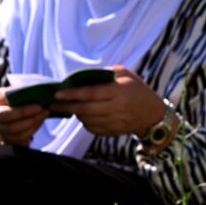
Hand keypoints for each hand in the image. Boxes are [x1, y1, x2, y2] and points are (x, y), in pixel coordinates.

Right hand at [0, 87, 49, 145]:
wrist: (13, 118)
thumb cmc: (20, 102)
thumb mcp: (22, 93)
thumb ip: (28, 91)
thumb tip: (41, 89)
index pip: (2, 96)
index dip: (17, 97)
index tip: (30, 94)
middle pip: (5, 115)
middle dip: (24, 112)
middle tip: (41, 108)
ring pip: (13, 128)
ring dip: (31, 121)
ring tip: (44, 114)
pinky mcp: (6, 139)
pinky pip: (19, 137)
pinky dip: (32, 130)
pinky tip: (40, 122)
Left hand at [50, 65, 166, 137]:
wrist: (153, 114)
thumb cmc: (138, 90)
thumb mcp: (127, 74)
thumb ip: (107, 72)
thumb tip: (84, 76)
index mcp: (119, 91)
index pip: (91, 93)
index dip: (72, 94)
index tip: (57, 94)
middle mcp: (116, 108)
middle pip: (85, 109)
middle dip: (66, 106)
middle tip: (52, 104)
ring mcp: (115, 122)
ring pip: (87, 120)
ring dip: (75, 114)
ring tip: (68, 108)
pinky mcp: (113, 132)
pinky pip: (92, 128)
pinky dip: (84, 122)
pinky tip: (83, 115)